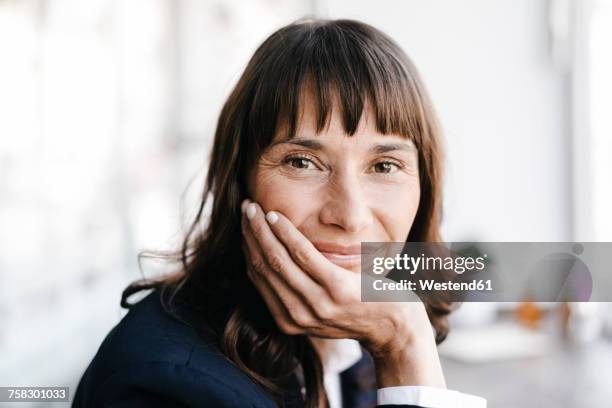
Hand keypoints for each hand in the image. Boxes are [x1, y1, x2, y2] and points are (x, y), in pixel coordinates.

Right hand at [240, 199, 445, 387]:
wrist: (396, 328)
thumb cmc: (359, 310)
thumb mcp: (321, 306)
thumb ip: (298, 291)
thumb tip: (276, 260)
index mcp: (289, 321)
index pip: (258, 277)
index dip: (247, 247)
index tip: (244, 225)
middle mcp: (298, 316)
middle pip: (263, 266)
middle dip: (250, 234)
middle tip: (244, 208)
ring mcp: (317, 304)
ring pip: (277, 259)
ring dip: (261, 230)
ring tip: (254, 208)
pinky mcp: (337, 289)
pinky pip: (303, 255)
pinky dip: (285, 233)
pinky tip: (276, 217)